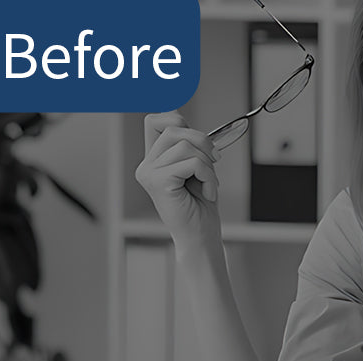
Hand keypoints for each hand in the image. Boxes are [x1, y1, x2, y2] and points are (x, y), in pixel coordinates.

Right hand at [136, 111, 220, 246]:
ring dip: (207, 163)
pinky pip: (192, 162)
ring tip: (210, 183)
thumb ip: (190, 146)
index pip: (156, 120)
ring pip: (185, 145)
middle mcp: (147, 165)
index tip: (202, 143)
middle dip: (202, 141)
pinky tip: (208, 191)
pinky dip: (208, 175)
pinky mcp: (159, 181)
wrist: (200, 238)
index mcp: (153, 160)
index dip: (178, 120)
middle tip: (215, 162)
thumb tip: (195, 128)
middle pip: (173, 128)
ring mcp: (149, 173)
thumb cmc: (200, 208)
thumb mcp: (196, 168)